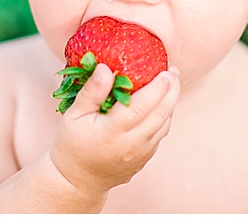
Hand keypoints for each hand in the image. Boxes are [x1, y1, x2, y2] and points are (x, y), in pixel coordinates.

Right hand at [48, 63, 179, 195]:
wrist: (77, 179)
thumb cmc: (72, 143)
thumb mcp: (74, 116)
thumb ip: (92, 92)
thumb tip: (105, 68)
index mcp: (112, 131)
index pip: (142, 105)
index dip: (157, 87)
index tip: (165, 70)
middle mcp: (132, 143)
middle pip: (161, 113)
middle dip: (172, 90)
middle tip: (174, 71)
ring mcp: (141, 153)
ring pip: (165, 123)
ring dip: (171, 102)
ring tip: (172, 82)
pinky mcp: (145, 157)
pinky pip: (161, 133)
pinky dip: (165, 115)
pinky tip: (162, 102)